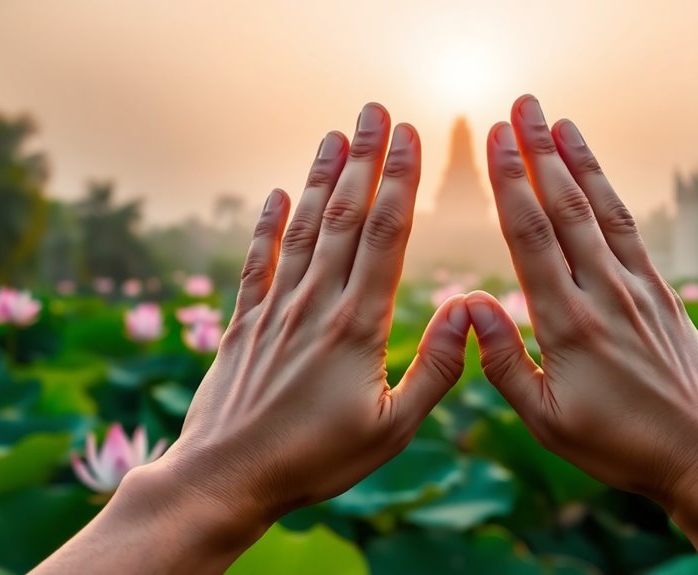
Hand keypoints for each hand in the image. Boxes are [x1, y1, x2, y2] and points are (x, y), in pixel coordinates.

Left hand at [35, 103, 471, 573]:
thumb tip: (470, 311)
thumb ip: (436, 369)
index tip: (412, 139)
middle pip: (346, 217)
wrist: (227, 478)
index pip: (385, 237)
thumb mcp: (392, 428)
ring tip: (336, 134)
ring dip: (321, 178)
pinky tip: (275, 193)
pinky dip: (265, 226)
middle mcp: (317, 305)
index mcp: (359, 326)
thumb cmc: (316, 460)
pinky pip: (256, 263)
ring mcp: (276, 310)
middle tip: (377, 111)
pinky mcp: (244, 324)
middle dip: (366, 161)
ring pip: (303, 229)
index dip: (400, 183)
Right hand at [467, 95, 697, 510]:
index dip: (511, 182)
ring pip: (602, 211)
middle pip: (565, 208)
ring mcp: (640, 290)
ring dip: (579, 162)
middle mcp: (606, 295)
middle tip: (522, 106)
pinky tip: (597, 177)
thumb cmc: (620, 446)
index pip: (531, 237)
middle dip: (540, 152)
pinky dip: (611, 196)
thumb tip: (467, 304)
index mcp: (568, 325)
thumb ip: (503, 360)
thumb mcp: (546, 419)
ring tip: (560, 120)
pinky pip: (632, 233)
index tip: (496, 138)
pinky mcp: (665, 295)